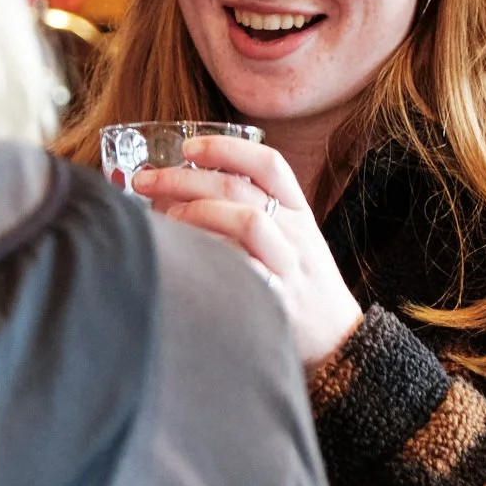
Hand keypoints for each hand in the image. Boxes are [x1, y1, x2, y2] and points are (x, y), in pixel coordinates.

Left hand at [134, 135, 363, 370]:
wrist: (340, 339)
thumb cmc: (300, 283)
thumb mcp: (291, 238)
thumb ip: (252, 210)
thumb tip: (180, 189)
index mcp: (299, 212)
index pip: (269, 165)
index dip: (227, 149)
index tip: (188, 146)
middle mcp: (295, 233)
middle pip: (239, 189)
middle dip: (184, 179)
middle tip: (145, 180)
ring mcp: (288, 266)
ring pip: (246, 222)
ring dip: (196, 212)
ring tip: (164, 218)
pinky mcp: (278, 300)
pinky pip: (243, 269)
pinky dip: (210, 257)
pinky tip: (184, 255)